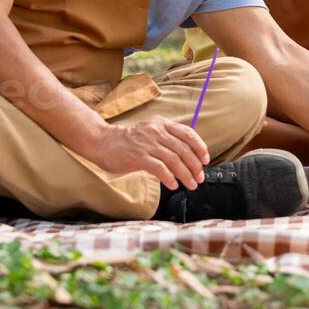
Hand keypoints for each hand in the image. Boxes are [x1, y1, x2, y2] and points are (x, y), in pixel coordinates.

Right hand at [87, 119, 209, 190]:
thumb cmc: (129, 141)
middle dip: (195, 166)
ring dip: (185, 175)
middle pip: (183, 149)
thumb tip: (188, 157)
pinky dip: (169, 178)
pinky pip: (160, 168)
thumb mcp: (150, 132)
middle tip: (200, 178)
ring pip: (174, 160)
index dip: (200, 147)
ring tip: (191, 184)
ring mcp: (147, 144)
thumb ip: (167, 139)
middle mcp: (156, 131)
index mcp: (162, 124)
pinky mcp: (138, 157)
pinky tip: (174, 185)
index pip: (188, 133)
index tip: (205, 160)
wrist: (103, 142)